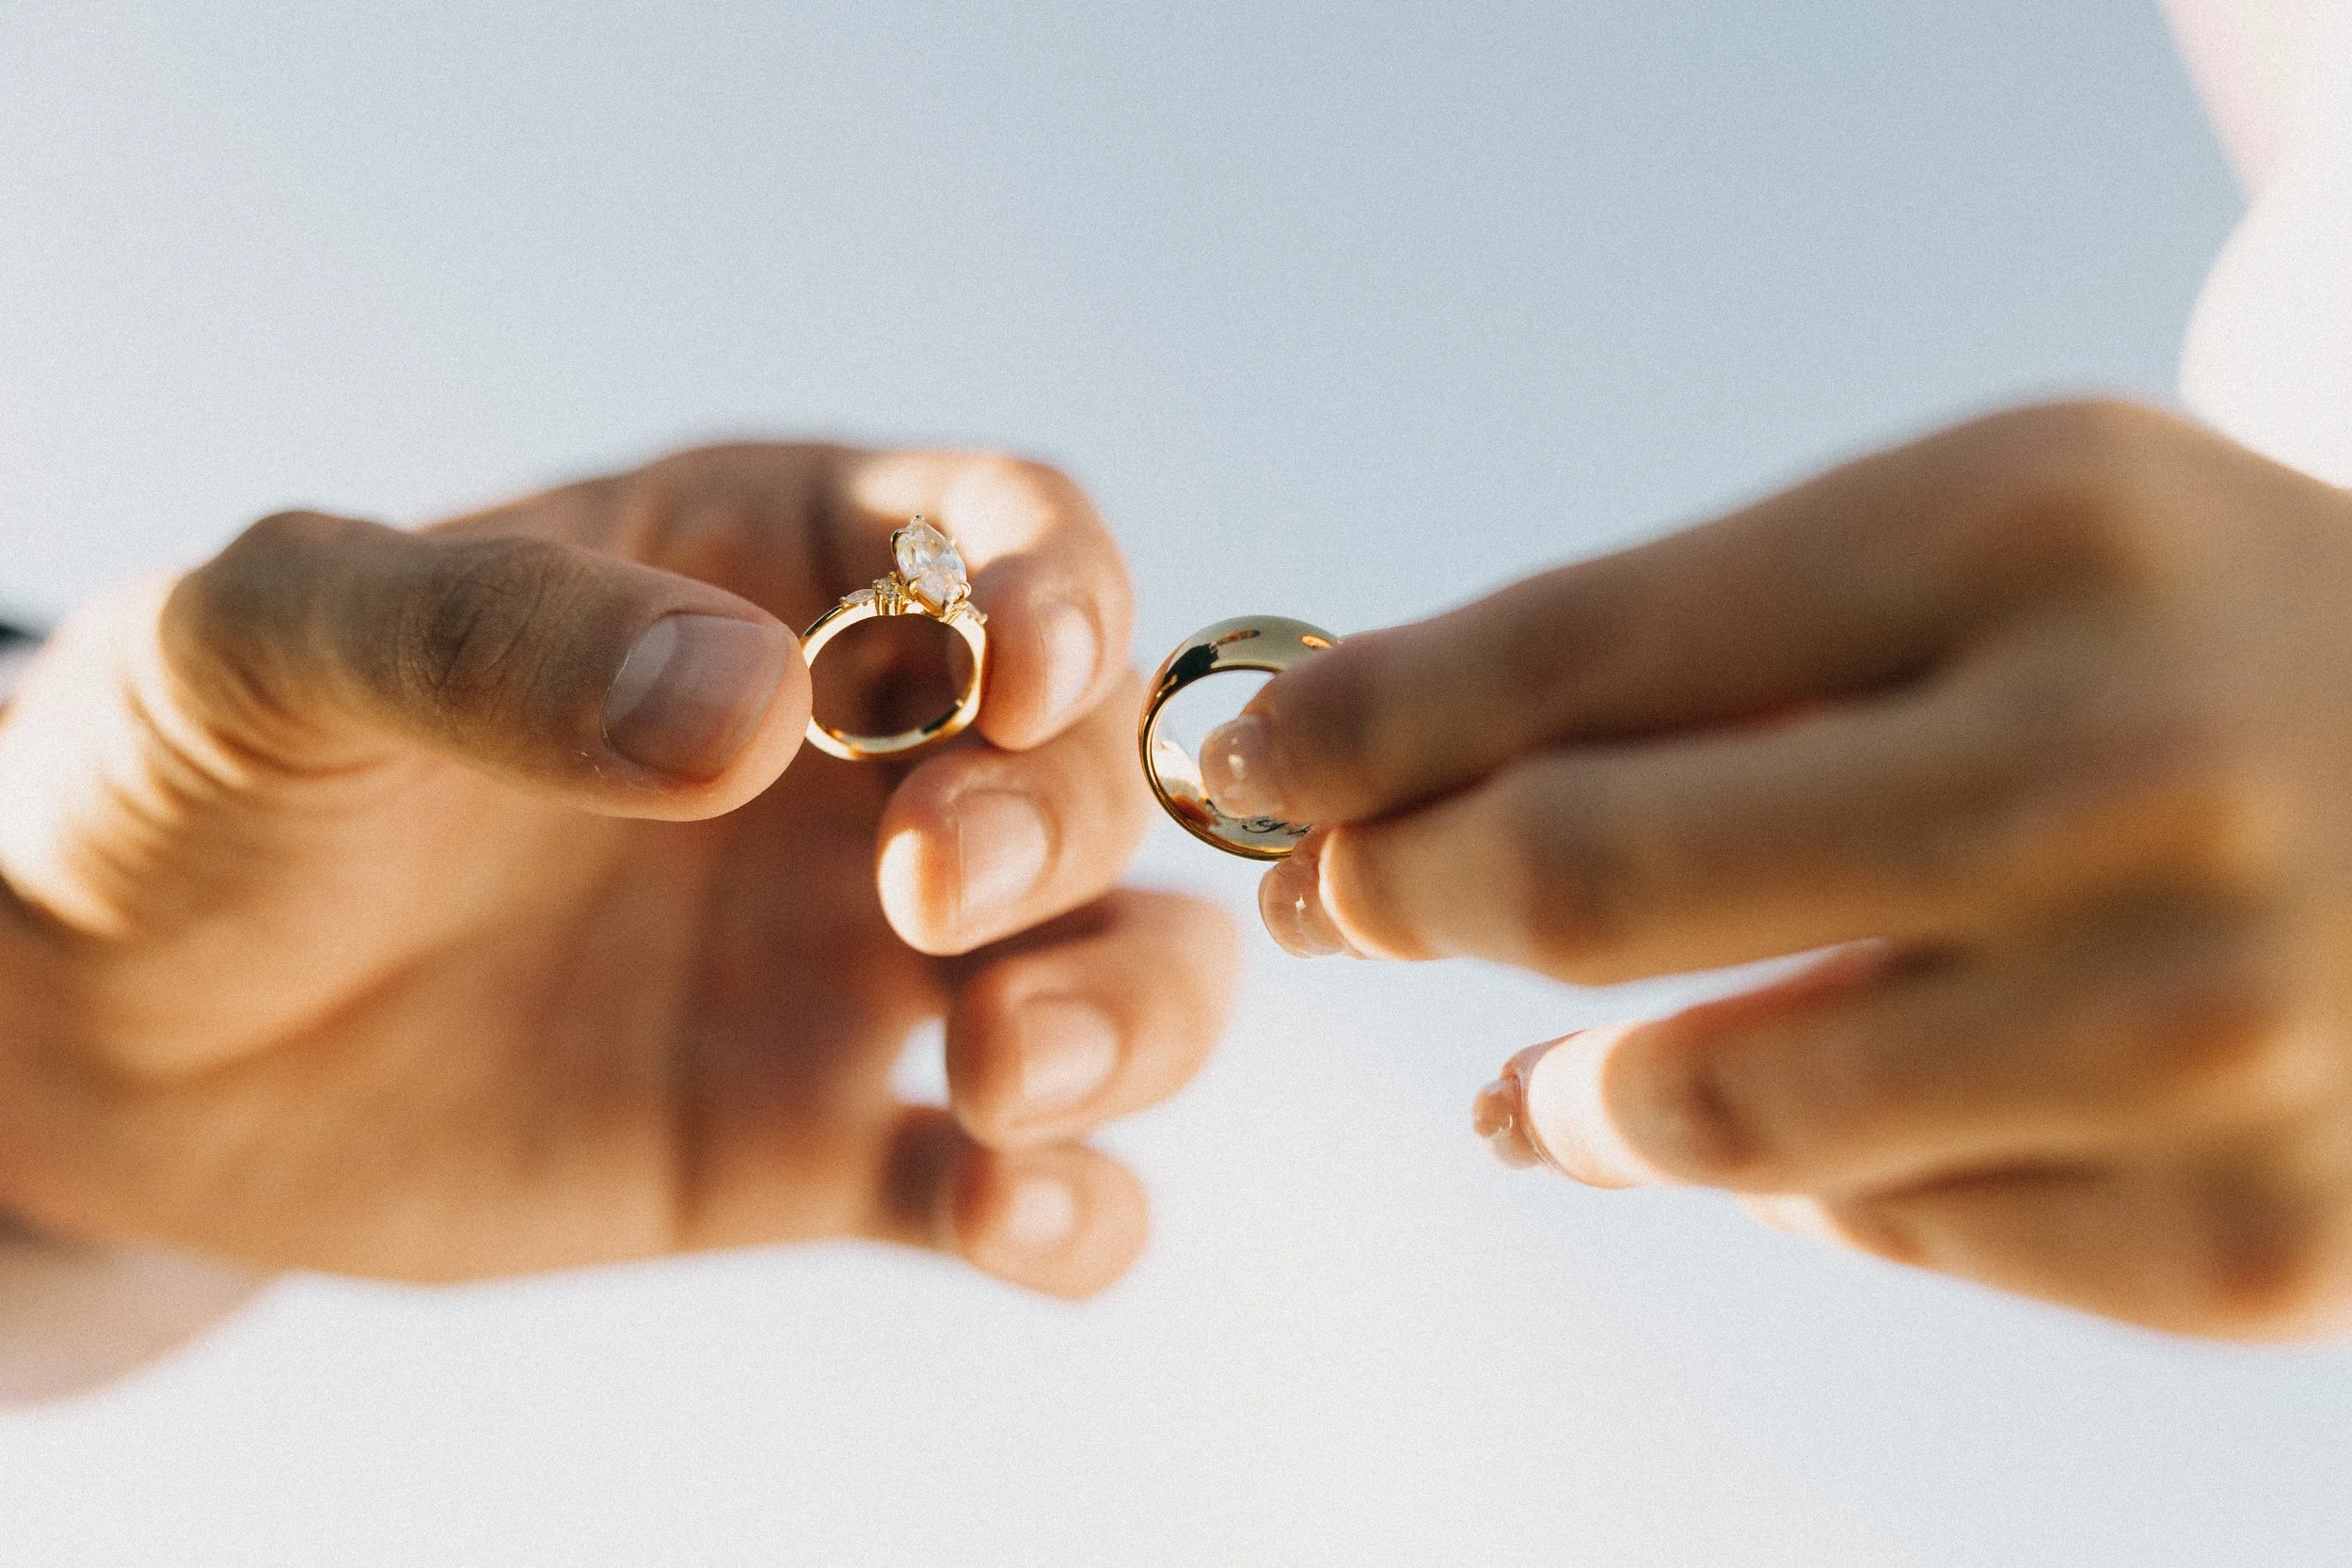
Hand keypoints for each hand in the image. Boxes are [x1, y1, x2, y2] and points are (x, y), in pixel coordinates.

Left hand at [0, 443, 1232, 1297]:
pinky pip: (1015, 1184)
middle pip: (1090, 767)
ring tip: (993, 1076)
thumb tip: (753, 711)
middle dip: (1057, 826)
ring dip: (1126, 1018)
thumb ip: (498, 639)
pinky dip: (1070, 1213)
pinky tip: (1005, 1219)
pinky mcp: (820, 1146)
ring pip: (1126, 972)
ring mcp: (856, 964)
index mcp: (767, 577)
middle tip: (921, 896)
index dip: (1064, 591)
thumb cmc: (200, 778)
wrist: (114, 1032)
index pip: (1005, 536)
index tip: (1020, 674)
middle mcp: (859, 767)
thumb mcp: (278, 646)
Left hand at [1203, 400, 2351, 1337]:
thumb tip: (1366, 790)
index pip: (1584, 648)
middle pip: (1598, 879)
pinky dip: (1785, 1179)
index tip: (1239, 760)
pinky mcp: (2254, 1242)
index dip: (1363, 721)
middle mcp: (2133, 775)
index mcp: (2039, 534)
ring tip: (1531, 1081)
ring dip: (1566, 1092)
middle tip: (1333, 904)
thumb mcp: (1977, 544)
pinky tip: (1786, 1123)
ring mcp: (2207, 1030)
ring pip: (1710, 1114)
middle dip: (1401, 895)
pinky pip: (1881, 1229)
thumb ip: (1690, 659)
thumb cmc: (2183, 637)